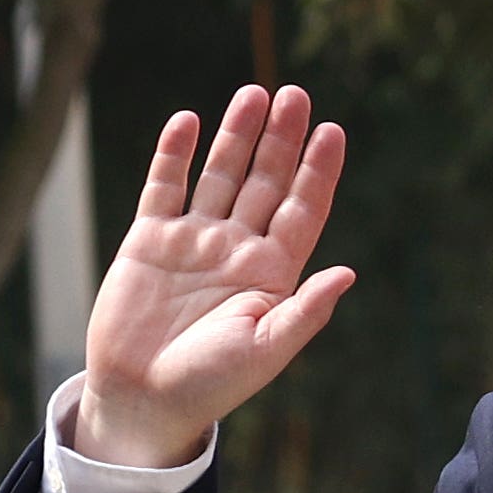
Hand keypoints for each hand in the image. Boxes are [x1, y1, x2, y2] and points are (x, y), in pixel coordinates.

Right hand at [76, 83, 356, 468]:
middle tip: (295, 94)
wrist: (143, 398)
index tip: (332, 132)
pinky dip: (175, 153)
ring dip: (236, 136)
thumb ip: (306, 311)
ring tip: (254, 94)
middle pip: (266, 182)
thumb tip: (348, 272)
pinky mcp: (150, 239)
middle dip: (280, 140)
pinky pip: (165, 186)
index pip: (302, 211)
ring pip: (221, 174)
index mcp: (273, 275)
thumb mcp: (267, 350)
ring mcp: (194, 240)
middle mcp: (237, 250)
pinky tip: (189, 122)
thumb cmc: (211, 384)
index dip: (318, 172)